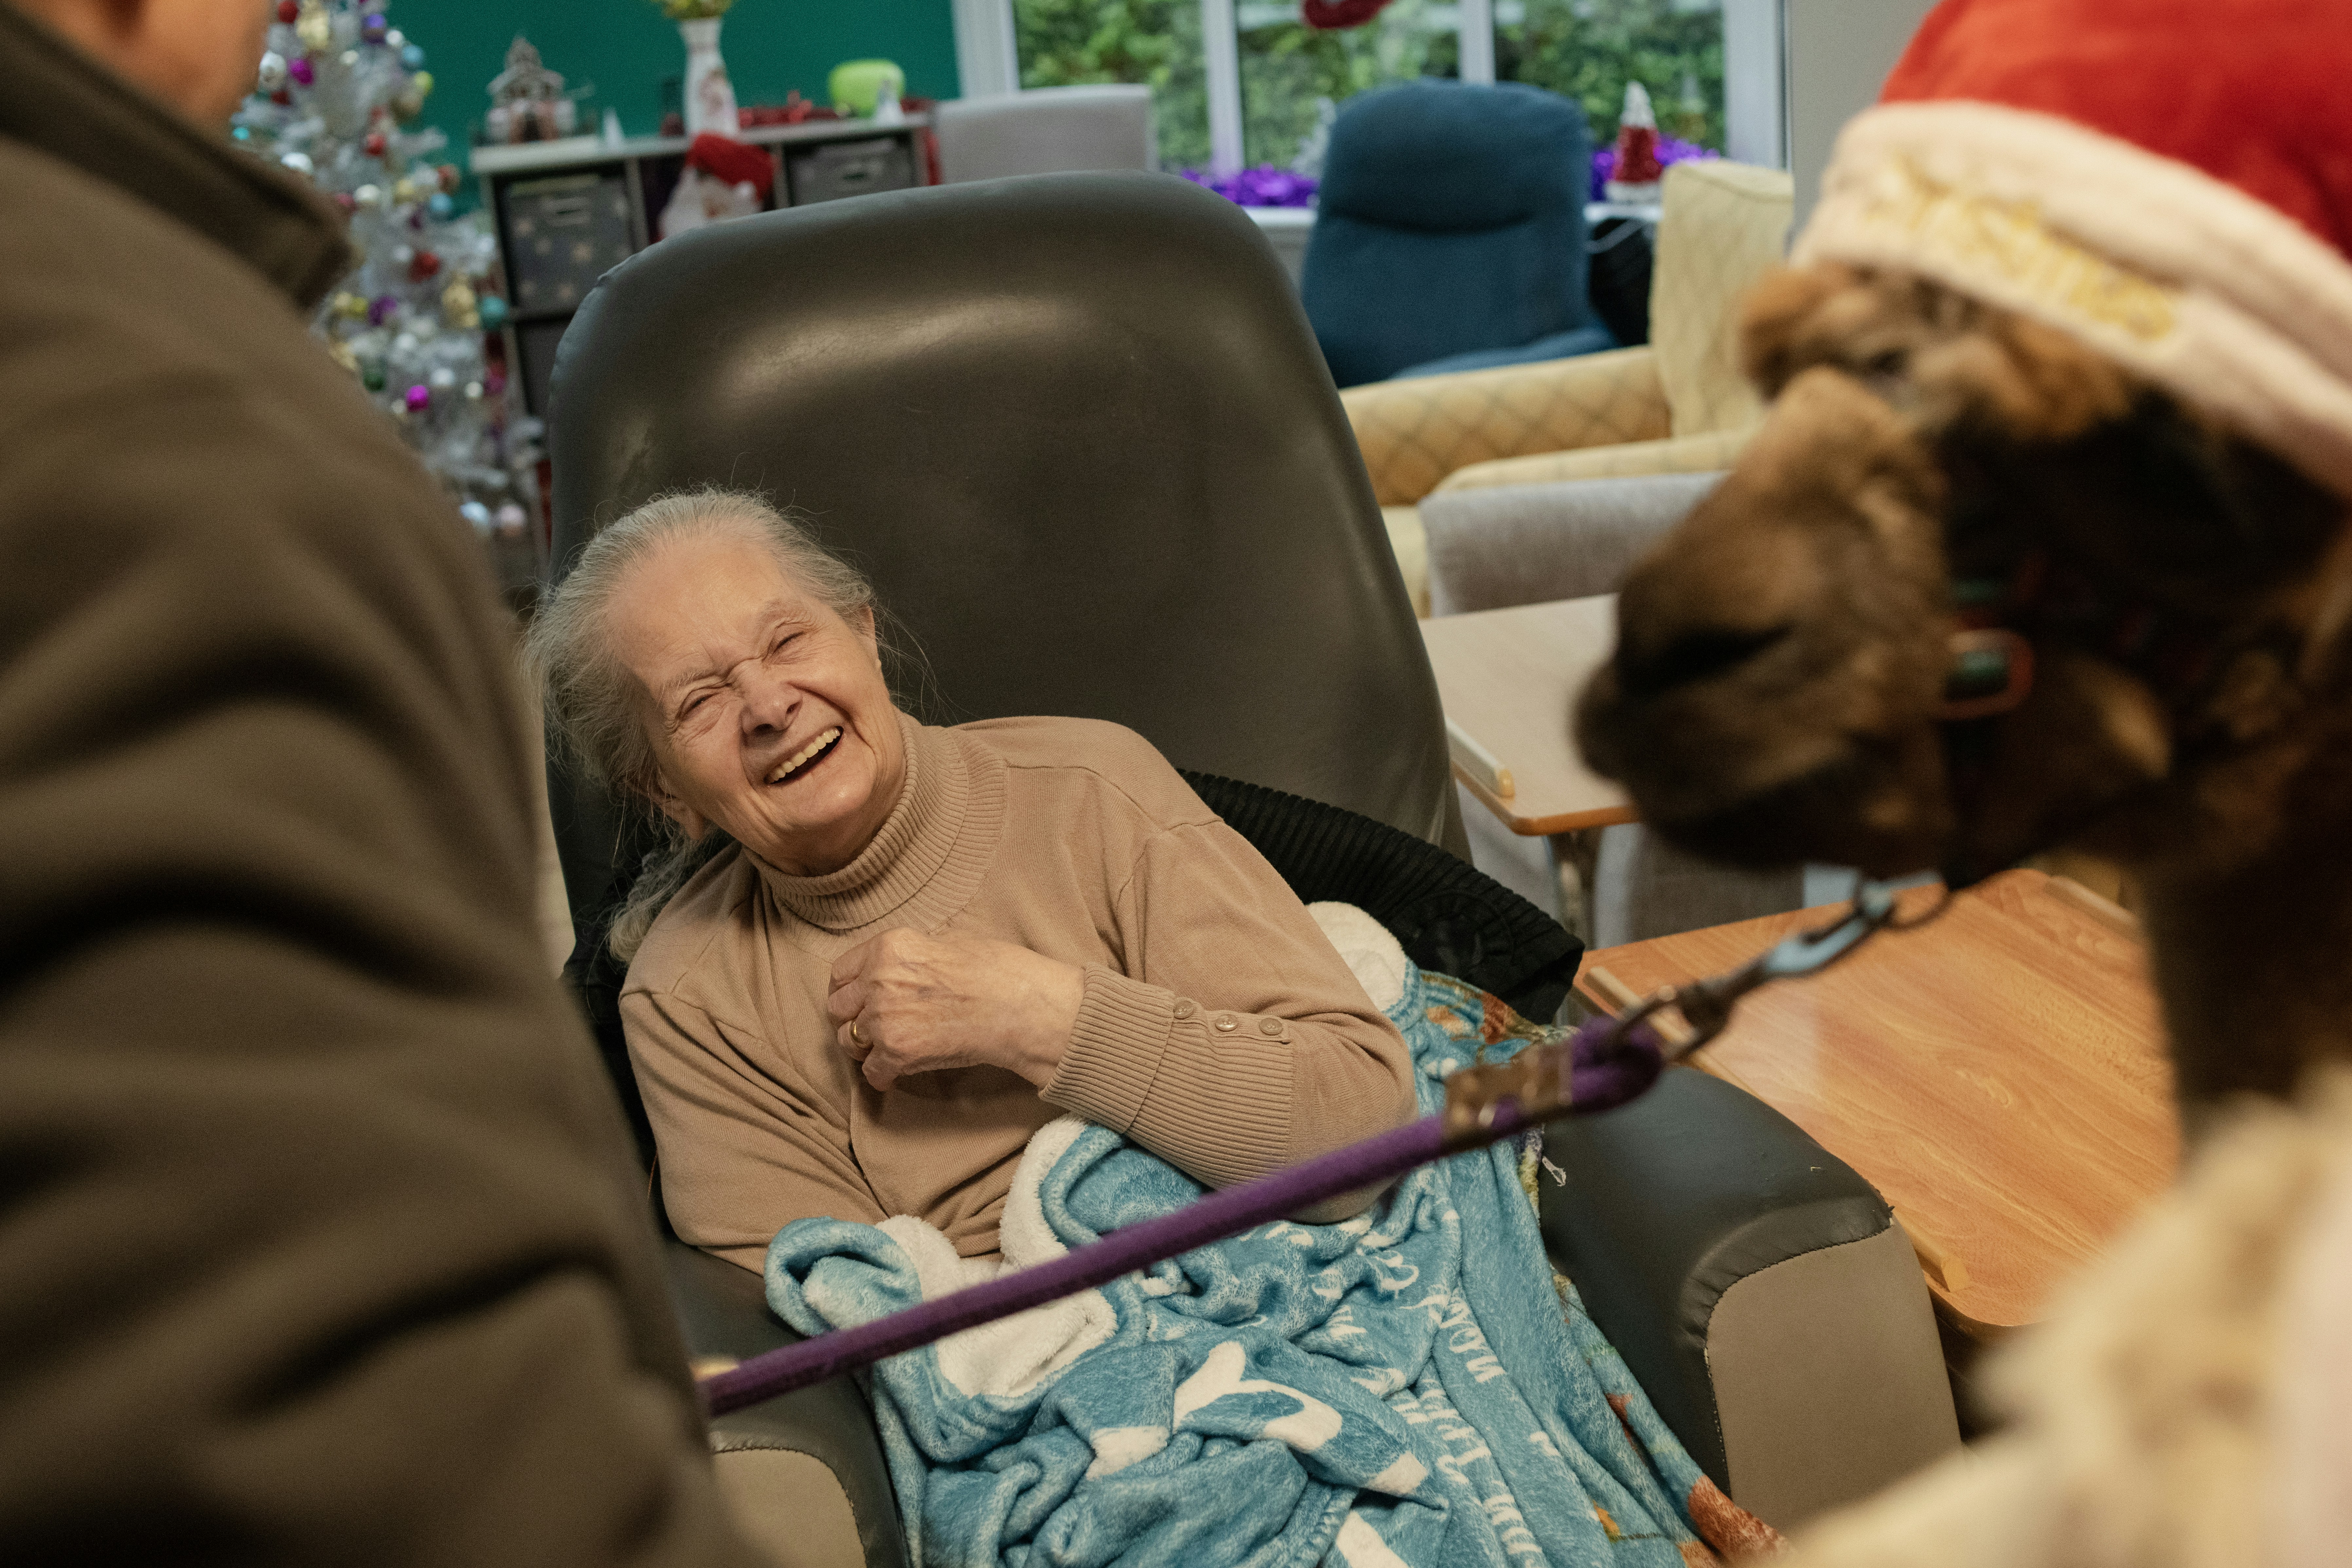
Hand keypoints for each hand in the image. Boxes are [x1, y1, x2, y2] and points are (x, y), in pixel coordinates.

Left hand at [826, 929, 1084, 1091]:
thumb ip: (908, 957)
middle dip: (852, 1019)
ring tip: (884, 1050)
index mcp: (889, 947)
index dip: (848, 989)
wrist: (1020, 1006)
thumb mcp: (946, 943)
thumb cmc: (996, 971)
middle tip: (869, 1028)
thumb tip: (895, 970)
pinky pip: (872, 1071)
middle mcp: (878, 980)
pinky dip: (882, 1075)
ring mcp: (885, 1018)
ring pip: (847, 1041)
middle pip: (837, 1008)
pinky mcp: (897, 1052)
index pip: (840, 972)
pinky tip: (895, 1073)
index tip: (855, 1001)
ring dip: (863, 1048)